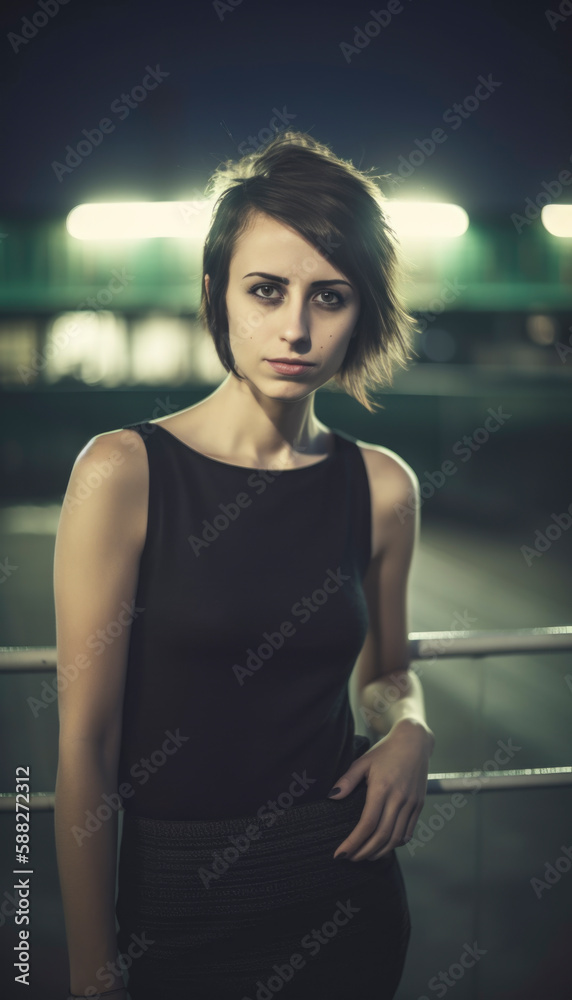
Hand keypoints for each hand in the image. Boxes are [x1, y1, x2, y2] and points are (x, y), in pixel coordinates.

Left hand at [330, 719, 433, 860]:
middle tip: (350, 859)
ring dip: (379, 852)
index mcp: (382, 788)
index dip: (353, 843)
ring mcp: (411, 804)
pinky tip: (383, 846)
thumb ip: (347, 780)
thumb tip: (331, 797)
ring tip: (364, 856)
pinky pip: (408, 832)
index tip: (341, 854)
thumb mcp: (363, 761)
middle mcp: (399, 799)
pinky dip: (395, 844)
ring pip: (396, 838)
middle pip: (382, 836)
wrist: (415, 742)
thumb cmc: (386, 751)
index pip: (367, 825)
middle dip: (364, 852)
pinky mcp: (419, 806)